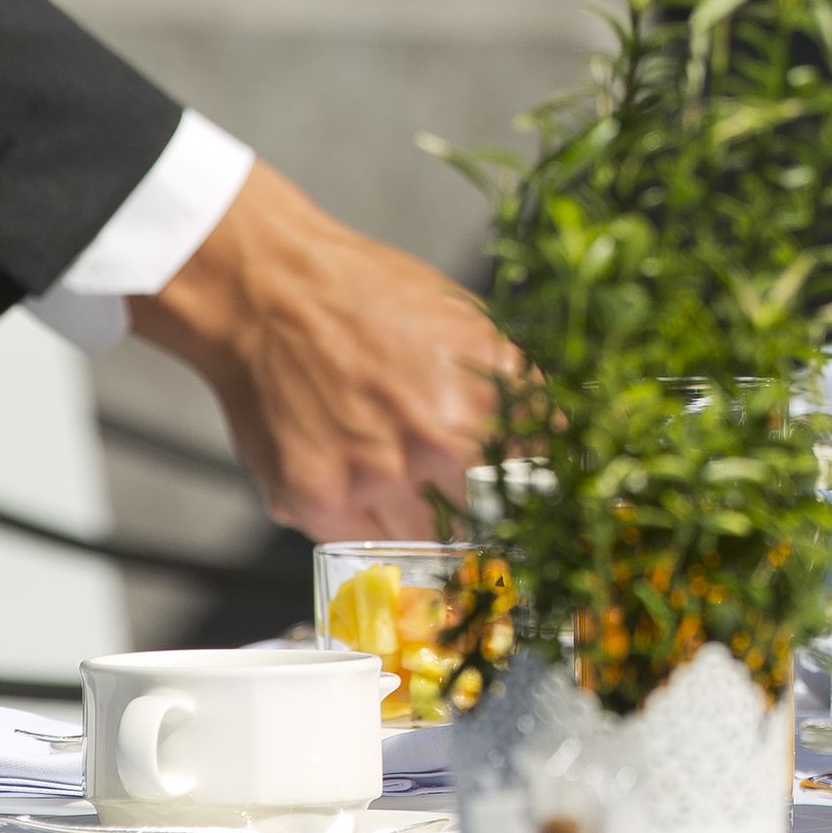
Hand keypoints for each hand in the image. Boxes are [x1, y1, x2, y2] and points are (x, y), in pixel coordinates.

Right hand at [127, 161, 517, 541]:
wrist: (269, 292)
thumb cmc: (372, 299)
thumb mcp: (472, 327)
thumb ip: (519, 394)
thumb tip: (562, 445)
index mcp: (486, 404)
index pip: (538, 486)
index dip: (532, 495)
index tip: (524, 500)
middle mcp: (437, 449)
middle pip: (484, 522)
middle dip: (474, 507)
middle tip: (447, 479)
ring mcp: (374, 481)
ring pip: (424, 540)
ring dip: (415, 515)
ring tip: (388, 461)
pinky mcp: (316, 502)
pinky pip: (361, 540)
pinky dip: (359, 517)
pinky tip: (347, 465)